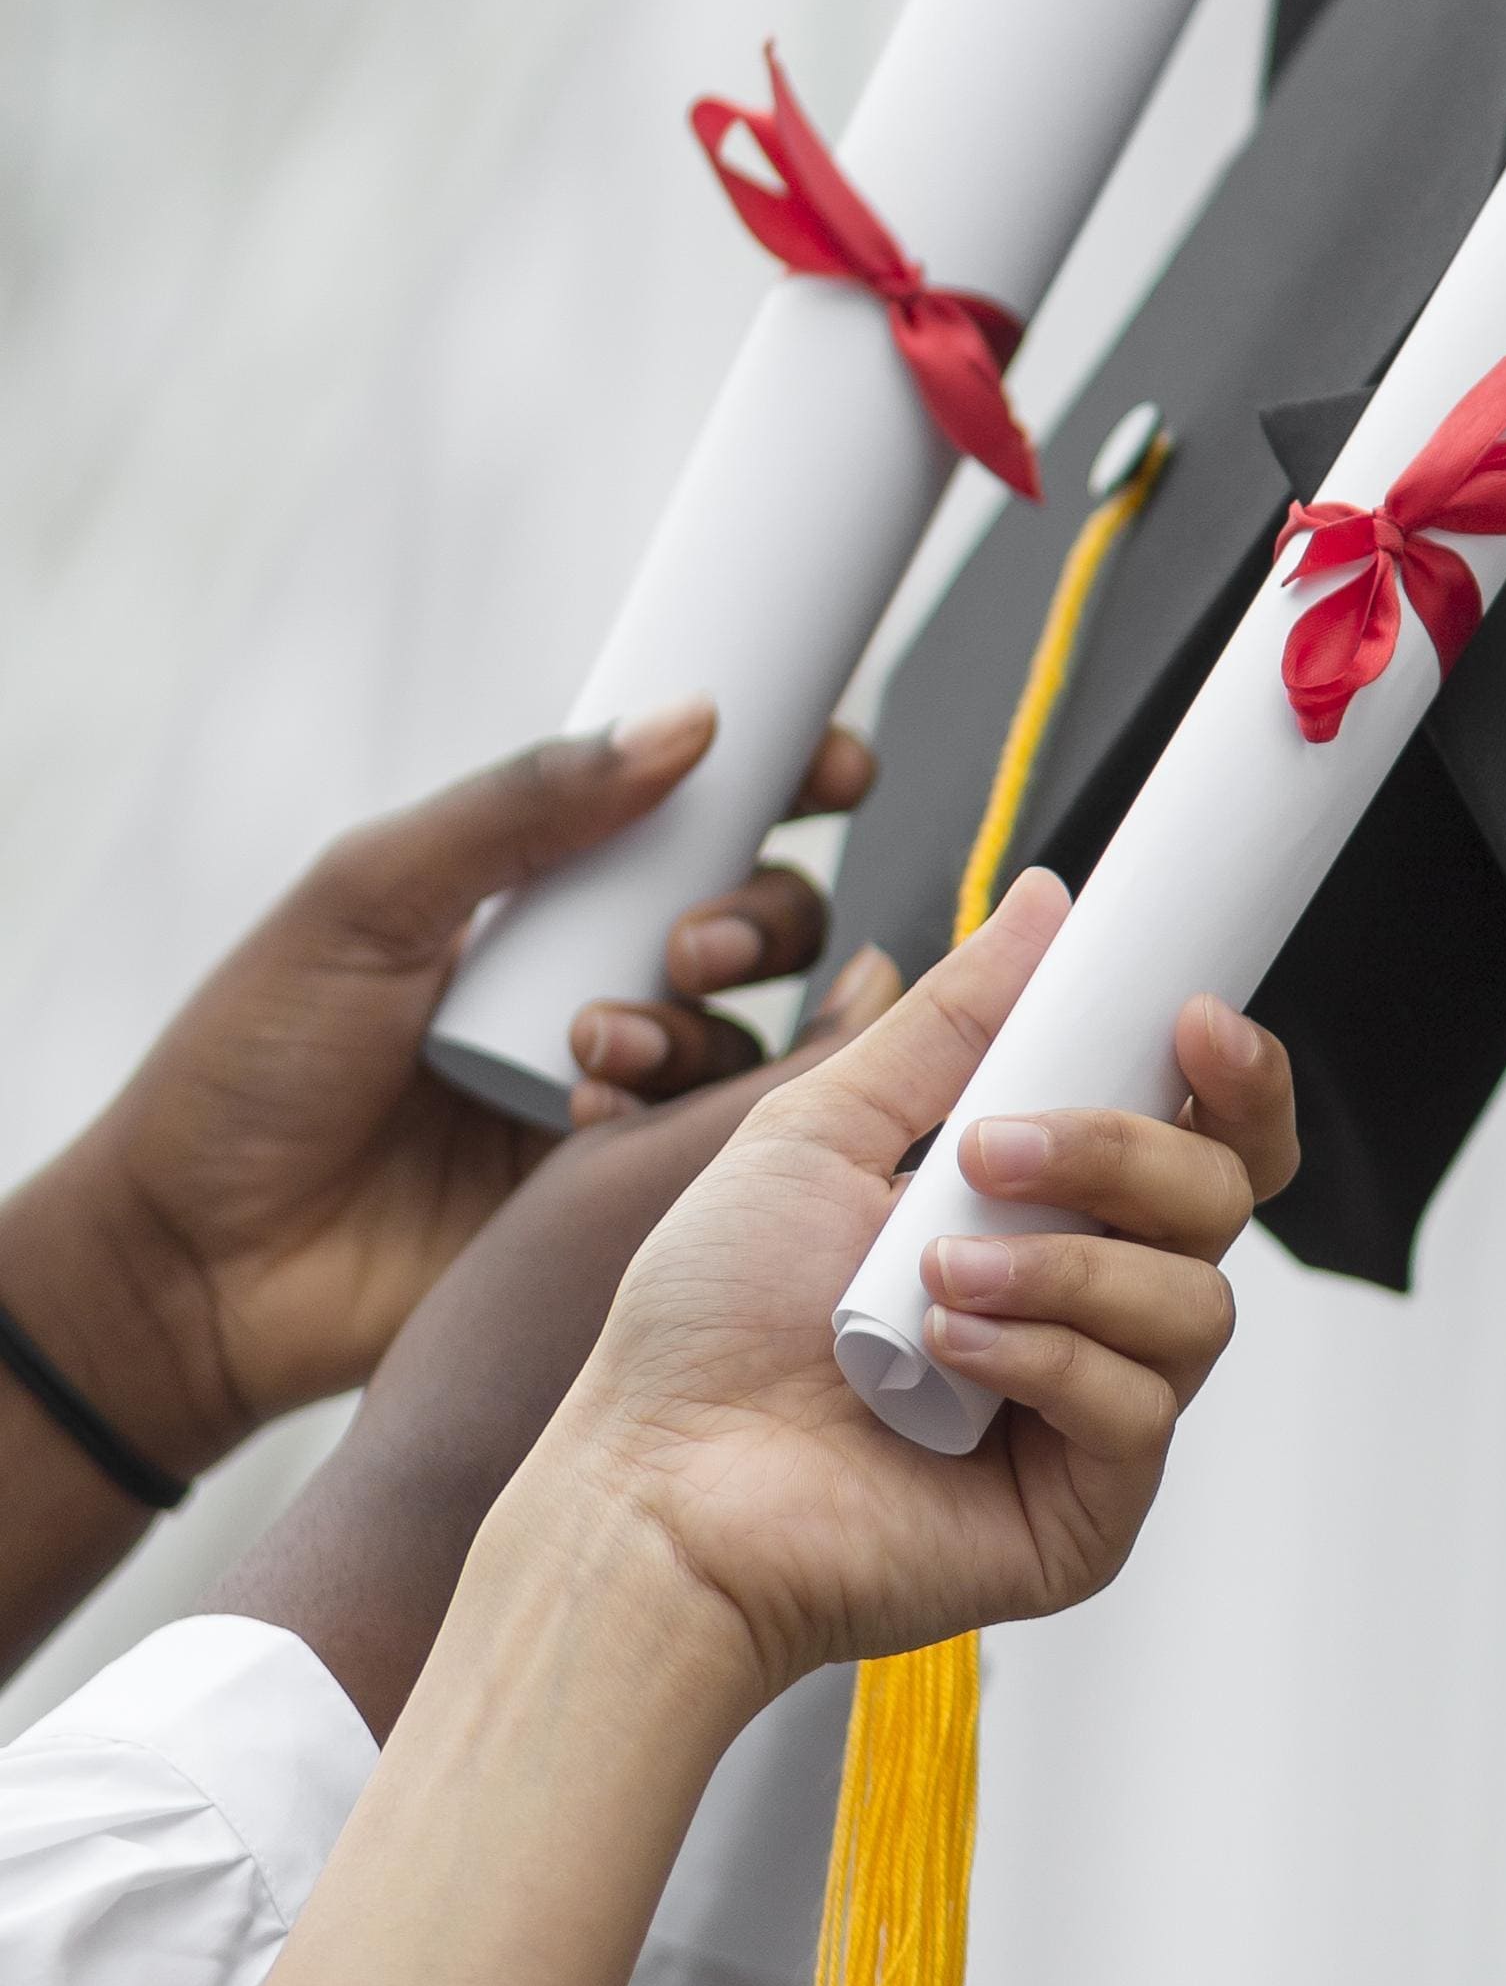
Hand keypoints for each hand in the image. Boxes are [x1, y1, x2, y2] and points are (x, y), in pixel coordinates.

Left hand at [0, 710, 874, 1650]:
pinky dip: (682, 1108)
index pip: (698, 811)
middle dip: (763, 912)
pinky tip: (595, 1111)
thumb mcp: (369, 900)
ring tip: (602, 1042)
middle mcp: (597, 975)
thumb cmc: (250, 1066)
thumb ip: (521, 806)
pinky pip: (713, 1133)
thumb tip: (687, 719)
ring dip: (706, 1018)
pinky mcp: (617, 1189)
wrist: (193, 1266)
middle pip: (763, 915)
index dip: (786, 780)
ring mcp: (612, 1086)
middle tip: (694, 943)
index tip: (833, 768)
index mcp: (539, 889)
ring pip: (752, 1026)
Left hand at [503, 870, 1296, 1725]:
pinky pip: (1138, 1408)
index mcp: (1051, 1215)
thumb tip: (1043, 902)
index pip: (1204, 1137)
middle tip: (991, 1151)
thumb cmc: (711, 1322)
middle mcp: (1092, 1308)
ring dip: (1068, 1268)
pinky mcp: (1088, 1511)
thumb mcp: (822, 1130)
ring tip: (937, 1276)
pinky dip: (1046, 1361)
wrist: (655, 1485)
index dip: (1231, 1076)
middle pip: (1220, 1199)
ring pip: (1196, 1304)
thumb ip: (949, 1022)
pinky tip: (947, 1357)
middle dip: (1122, 1153)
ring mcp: (1095, 1413)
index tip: (1191, 1020)